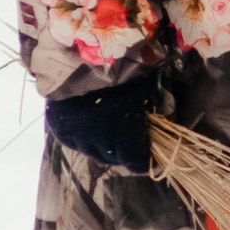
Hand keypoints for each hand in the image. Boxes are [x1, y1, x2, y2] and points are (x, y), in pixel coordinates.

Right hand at [47, 78, 161, 172]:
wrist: (79, 65)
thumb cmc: (120, 75)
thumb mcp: (146, 87)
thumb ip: (156, 102)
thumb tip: (167, 110)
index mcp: (127, 140)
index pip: (139, 165)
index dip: (146, 158)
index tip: (150, 151)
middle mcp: (102, 148)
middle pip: (117, 159)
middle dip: (125, 149)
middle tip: (129, 132)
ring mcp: (79, 142)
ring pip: (94, 152)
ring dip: (102, 144)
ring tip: (107, 125)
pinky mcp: (61, 134)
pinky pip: (75, 142)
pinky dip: (82, 136)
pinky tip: (87, 121)